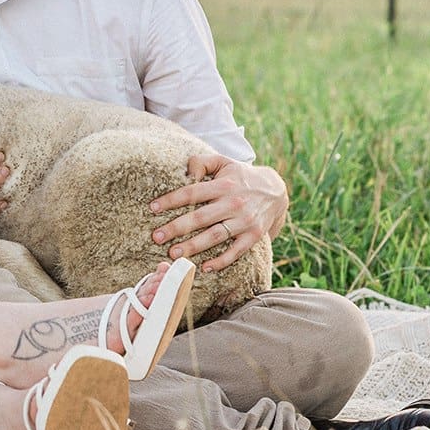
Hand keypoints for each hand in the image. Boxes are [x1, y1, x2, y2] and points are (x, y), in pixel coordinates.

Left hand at [150, 154, 289, 271]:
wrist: (276, 191)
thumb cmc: (240, 176)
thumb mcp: (223, 161)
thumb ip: (202, 162)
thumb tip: (185, 173)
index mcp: (224, 185)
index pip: (192, 192)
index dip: (171, 200)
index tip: (153, 208)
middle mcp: (234, 203)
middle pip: (201, 217)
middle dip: (177, 228)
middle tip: (156, 237)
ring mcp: (245, 221)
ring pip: (216, 236)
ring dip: (194, 246)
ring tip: (173, 254)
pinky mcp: (254, 236)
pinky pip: (236, 251)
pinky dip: (221, 261)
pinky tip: (204, 267)